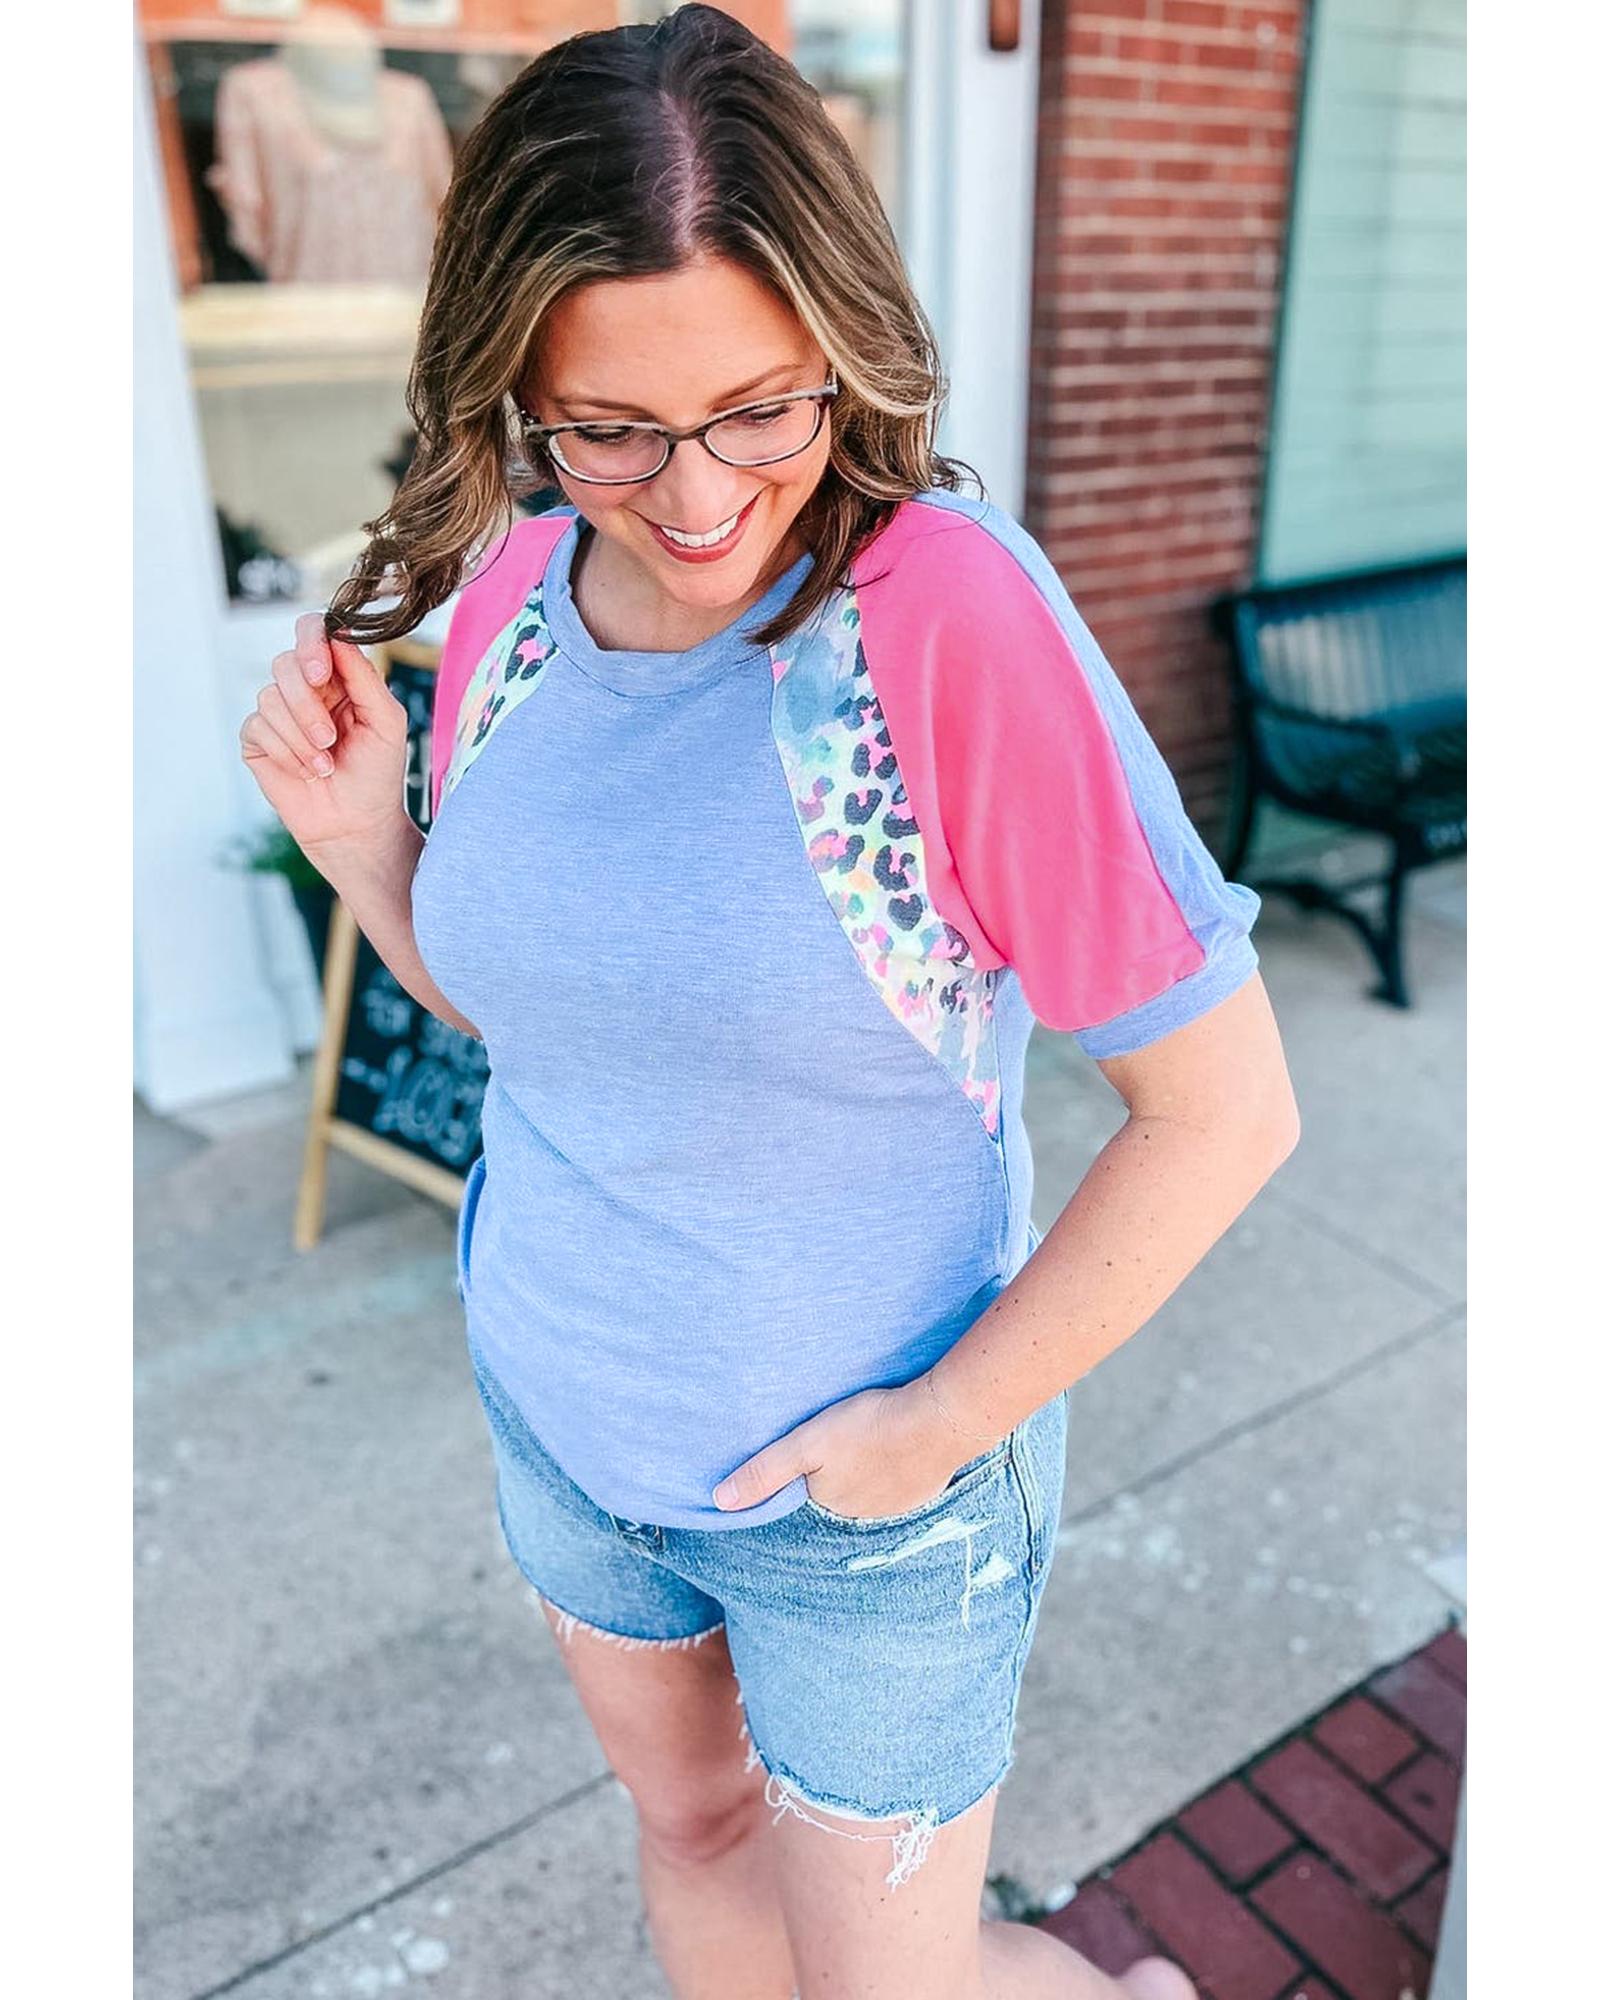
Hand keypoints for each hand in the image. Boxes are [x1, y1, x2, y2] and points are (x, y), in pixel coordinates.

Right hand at [238, 613, 411, 856]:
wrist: (356, 823)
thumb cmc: (377, 773)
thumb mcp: (386, 720)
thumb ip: (364, 675)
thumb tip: (339, 632)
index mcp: (337, 676)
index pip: (312, 633)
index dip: (310, 643)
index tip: (320, 672)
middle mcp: (304, 689)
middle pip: (285, 664)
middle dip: (307, 704)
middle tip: (330, 738)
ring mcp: (277, 713)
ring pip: (270, 698)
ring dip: (300, 736)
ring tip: (325, 765)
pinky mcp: (257, 740)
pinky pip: (257, 727)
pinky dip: (285, 753)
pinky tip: (307, 772)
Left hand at [711, 1380, 974, 1519]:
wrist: (940, 1419)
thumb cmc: (869, 1427)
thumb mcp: (807, 1443)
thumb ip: (765, 1471)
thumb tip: (719, 1501)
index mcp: (829, 1508)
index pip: (803, 1503)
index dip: (798, 1484)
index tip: (799, 1465)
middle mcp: (860, 1519)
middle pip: (836, 1500)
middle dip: (831, 1482)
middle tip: (834, 1451)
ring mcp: (896, 1509)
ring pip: (867, 1495)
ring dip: (862, 1478)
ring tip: (861, 1449)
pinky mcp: (922, 1492)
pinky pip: (897, 1488)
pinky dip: (891, 1473)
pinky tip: (892, 1451)